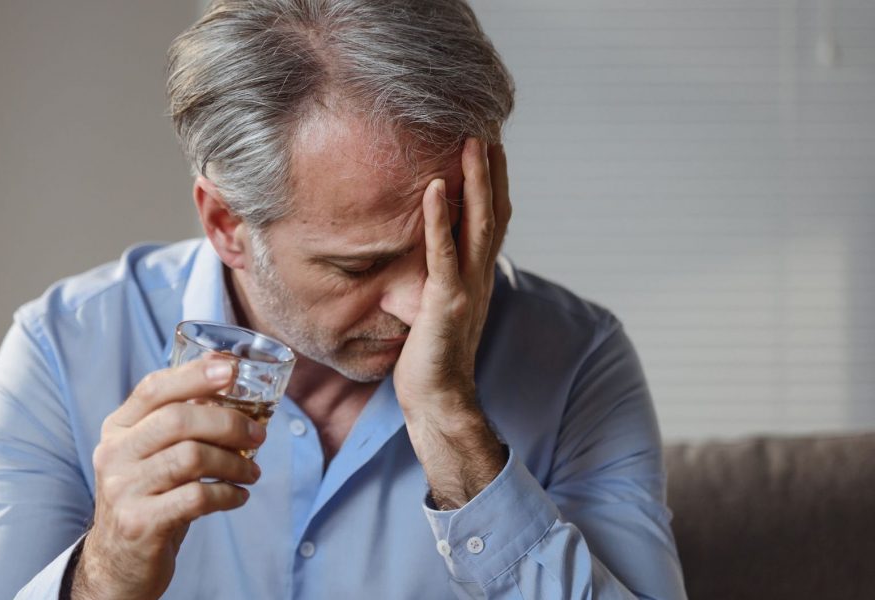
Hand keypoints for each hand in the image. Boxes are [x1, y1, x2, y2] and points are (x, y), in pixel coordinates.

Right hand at [71, 359, 265, 598]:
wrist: (117, 561)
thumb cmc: (147, 497)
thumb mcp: (150, 454)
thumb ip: (178, 421)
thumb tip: (226, 378)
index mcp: (117, 428)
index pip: (153, 388)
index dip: (193, 374)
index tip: (230, 368)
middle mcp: (114, 454)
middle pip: (178, 420)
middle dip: (228, 423)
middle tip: (258, 435)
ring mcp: (123, 489)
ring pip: (192, 457)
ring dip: (234, 463)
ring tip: (252, 472)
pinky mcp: (141, 523)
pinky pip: (197, 498)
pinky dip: (228, 494)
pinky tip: (238, 497)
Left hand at [392, 137, 510, 507]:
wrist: (439, 401)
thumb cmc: (431, 357)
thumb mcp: (439, 306)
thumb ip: (440, 277)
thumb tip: (427, 252)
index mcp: (479, 274)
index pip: (492, 216)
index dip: (493, 178)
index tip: (487, 139)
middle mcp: (480, 275)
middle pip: (494, 210)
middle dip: (492, 167)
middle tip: (486, 123)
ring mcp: (467, 287)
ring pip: (478, 223)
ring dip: (476, 180)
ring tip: (472, 140)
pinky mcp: (447, 302)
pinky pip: (443, 252)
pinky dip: (440, 218)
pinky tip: (435, 187)